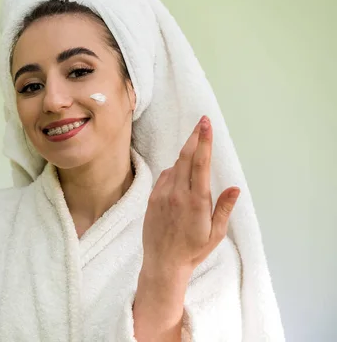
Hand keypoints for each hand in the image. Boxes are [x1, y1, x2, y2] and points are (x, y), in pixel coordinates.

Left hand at [142, 115, 239, 278]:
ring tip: (196, 151)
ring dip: (186, 155)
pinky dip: (175, 170)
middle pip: (186, 157)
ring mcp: (162, 195)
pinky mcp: (152, 198)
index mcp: (196, 201)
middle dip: (195, 137)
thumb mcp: (215, 233)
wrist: (163, 263)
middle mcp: (177, 194)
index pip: (200, 164)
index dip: (204, 142)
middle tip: (201, 122)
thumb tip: (234, 187)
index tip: (206, 124)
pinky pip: (165, 176)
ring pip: (175, 166)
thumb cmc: (193, 250)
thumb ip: (224, 208)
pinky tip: (181, 175)